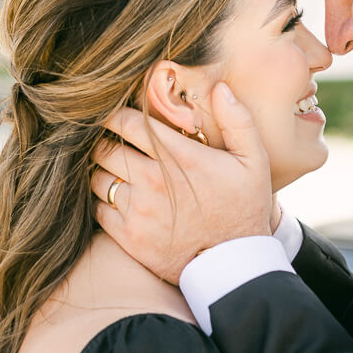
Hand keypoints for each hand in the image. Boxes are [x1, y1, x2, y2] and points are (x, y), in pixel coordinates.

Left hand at [92, 82, 271, 282]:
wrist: (233, 265)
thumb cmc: (244, 209)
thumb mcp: (254, 161)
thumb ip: (238, 121)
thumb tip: (220, 88)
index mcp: (180, 156)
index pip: (127, 122)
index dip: (115, 114)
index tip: (116, 115)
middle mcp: (154, 180)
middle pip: (105, 148)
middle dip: (106, 142)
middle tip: (114, 143)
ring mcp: (139, 210)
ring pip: (98, 177)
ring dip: (103, 171)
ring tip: (116, 171)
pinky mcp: (129, 236)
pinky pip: (99, 209)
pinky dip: (104, 201)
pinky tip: (120, 199)